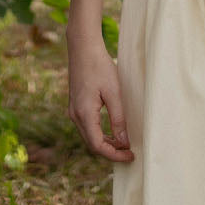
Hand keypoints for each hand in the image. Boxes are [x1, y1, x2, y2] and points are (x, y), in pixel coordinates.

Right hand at [67, 36, 133, 162]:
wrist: (83, 48)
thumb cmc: (100, 66)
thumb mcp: (114, 91)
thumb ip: (118, 118)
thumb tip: (124, 142)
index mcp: (84, 114)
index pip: (98, 146)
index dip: (114, 155)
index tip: (130, 156)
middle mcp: (75, 116)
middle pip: (92, 144)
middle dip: (111, 152)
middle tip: (130, 153)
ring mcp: (73, 111)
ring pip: (89, 137)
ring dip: (106, 144)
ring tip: (124, 144)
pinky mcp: (76, 106)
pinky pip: (88, 127)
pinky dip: (100, 134)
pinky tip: (113, 131)